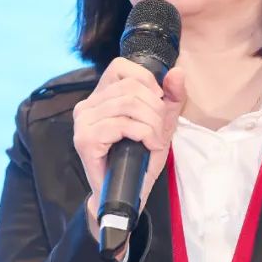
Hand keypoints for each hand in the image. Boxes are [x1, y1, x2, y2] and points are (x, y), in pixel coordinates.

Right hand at [72, 58, 186, 241]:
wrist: (127, 193)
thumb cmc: (140, 158)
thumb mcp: (162, 122)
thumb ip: (172, 96)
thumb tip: (177, 72)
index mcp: (99, 96)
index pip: (121, 67)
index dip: (147, 82)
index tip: (156, 104)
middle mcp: (86, 106)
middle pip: (130, 88)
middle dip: (154, 108)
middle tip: (159, 129)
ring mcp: (83, 122)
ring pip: (128, 105)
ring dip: (151, 123)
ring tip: (155, 139)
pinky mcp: (86, 140)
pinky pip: (121, 125)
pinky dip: (143, 133)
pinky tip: (148, 144)